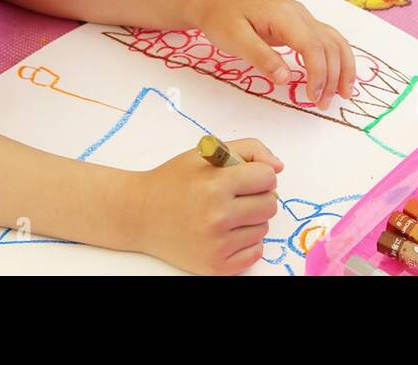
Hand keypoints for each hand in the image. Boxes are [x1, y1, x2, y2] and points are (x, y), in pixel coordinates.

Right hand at [129, 139, 281, 274]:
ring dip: (250, 219)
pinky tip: (224, 232)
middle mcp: (217, 217)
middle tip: (234, 194)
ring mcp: (217, 245)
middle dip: (258, 195)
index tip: (245, 176)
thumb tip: (278, 167)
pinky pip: (256, 252)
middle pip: (270, 204)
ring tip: (224, 213)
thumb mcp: (206, 153)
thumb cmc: (173, 180)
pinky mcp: (217, 267)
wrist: (139, 214)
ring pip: (263, 228)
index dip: (259, 173)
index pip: (268, 177)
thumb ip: (248, 150)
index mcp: (215, 185)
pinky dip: (245, 242)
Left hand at [192, 0, 355, 107]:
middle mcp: (299, 13)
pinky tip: (338, 77)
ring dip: (343, 67)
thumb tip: (285, 78)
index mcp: (283, 15)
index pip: (312, 45)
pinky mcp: (300, 24)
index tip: (313, 97)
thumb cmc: (222, 19)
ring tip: (343, 94)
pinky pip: (326, 40)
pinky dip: (337, 59)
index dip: (318, 73)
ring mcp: (302, 17)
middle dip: (332, 76)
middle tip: (322, 104)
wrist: (216, 2)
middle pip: (329, 44)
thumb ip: (261, 58)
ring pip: (334, 40)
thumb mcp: (235, 40)